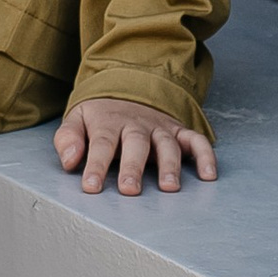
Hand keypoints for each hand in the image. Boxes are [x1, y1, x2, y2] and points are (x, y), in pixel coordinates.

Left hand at [54, 99, 216, 196]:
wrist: (128, 87)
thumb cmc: (100, 115)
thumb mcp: (77, 119)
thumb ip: (68, 138)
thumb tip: (69, 160)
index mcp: (108, 122)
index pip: (101, 143)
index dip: (95, 165)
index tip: (91, 187)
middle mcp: (136, 124)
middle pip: (136, 144)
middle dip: (134, 167)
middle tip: (130, 190)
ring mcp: (159, 127)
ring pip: (167, 144)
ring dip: (170, 165)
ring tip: (169, 187)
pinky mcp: (178, 131)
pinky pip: (195, 141)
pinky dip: (205, 155)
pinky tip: (209, 175)